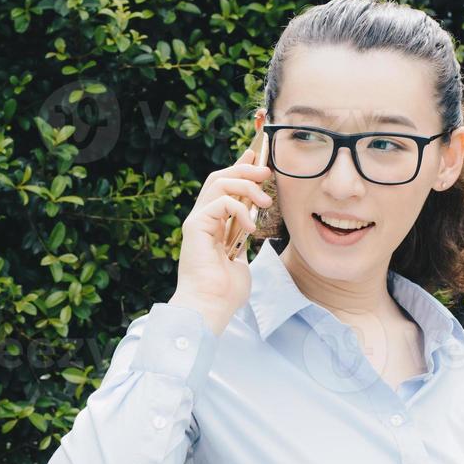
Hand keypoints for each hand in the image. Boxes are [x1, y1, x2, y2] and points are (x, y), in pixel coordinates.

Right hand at [172, 140, 272, 328]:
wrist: (210, 307)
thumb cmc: (225, 291)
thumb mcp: (241, 259)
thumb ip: (242, 240)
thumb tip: (252, 226)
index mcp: (212, 225)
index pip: (223, 186)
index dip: (240, 167)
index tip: (258, 156)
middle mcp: (202, 219)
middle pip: (219, 177)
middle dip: (245, 168)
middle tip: (267, 171)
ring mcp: (197, 221)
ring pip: (219, 182)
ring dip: (246, 185)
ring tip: (265, 201)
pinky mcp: (196, 226)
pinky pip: (221, 202)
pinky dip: (240, 209)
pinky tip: (250, 228)